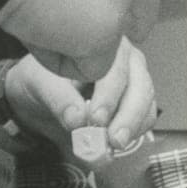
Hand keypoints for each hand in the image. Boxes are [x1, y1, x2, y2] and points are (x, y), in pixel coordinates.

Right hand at [0, 0, 158, 80]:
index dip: (135, 0)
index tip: (129, 26)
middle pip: (131, 5)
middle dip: (114, 29)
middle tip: (88, 47)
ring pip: (101, 40)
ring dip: (62, 40)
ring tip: (23, 20)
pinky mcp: (105, 30)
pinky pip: (87, 67)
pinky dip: (55, 60)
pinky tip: (27, 35)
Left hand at [4, 38, 157, 151]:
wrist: (42, 89)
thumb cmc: (42, 77)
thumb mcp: (40, 83)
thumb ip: (58, 100)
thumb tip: (78, 120)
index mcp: (102, 43)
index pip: (115, 68)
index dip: (108, 96)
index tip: (95, 119)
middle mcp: (125, 58)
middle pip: (140, 86)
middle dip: (128, 116)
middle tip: (112, 139)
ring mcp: (135, 78)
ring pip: (146, 103)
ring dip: (133, 126)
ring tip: (113, 144)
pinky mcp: (138, 100)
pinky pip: (146, 116)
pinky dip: (135, 131)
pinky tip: (115, 141)